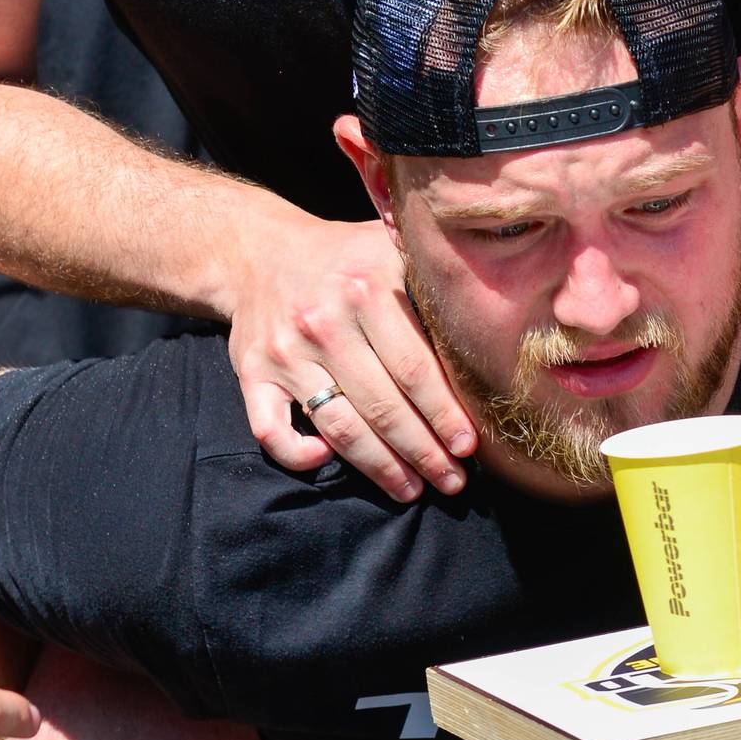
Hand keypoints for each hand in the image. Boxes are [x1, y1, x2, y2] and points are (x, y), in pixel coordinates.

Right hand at [227, 212, 475, 500]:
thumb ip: (432, 287)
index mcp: (366, 289)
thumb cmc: (345, 258)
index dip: (444, 414)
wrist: (259, 251)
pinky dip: (298, 454)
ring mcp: (285, 352)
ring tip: (411, 490)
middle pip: (383, 406)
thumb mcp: (391, 249)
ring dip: (380, 467)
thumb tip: (489, 342)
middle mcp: (323, 322)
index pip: (415, 369)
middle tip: (452, 482)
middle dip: (423, 452)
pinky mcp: (251, 373)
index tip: (469, 447)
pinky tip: (327, 461)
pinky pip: (271, 429)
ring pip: (339, 426)